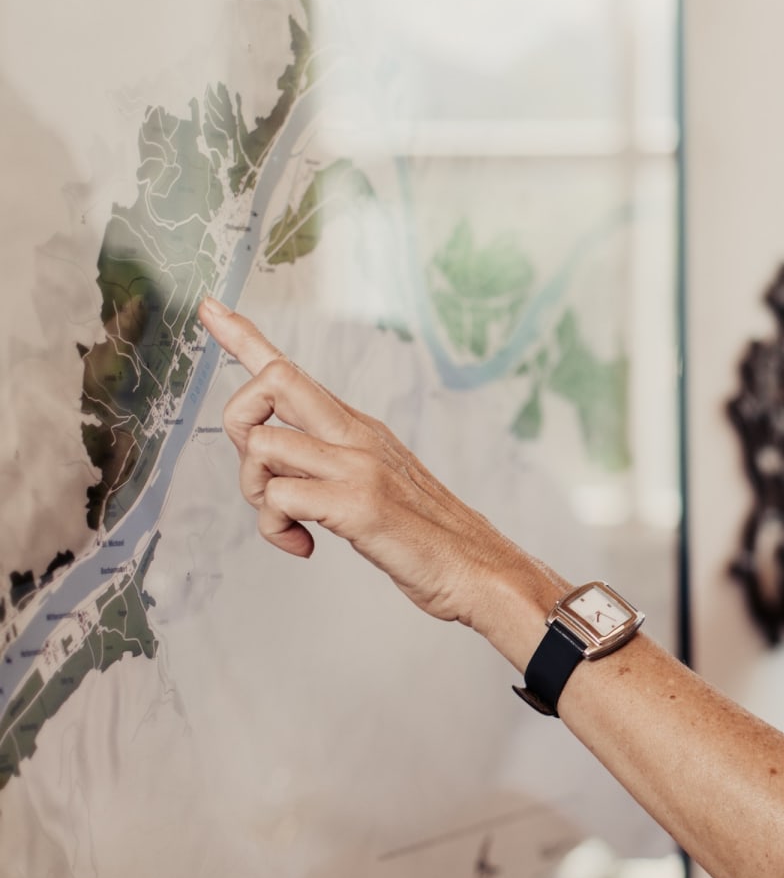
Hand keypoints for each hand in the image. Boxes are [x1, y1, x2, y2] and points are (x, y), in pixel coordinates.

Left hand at [201, 297, 564, 661]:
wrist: (480, 570)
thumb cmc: (427, 537)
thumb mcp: (377, 485)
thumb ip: (330, 466)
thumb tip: (277, 470)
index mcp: (360, 430)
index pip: (294, 371)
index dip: (244, 337)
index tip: (209, 308)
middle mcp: (358, 436)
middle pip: (274, 382)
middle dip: (237, 419)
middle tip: (258, 475)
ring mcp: (359, 466)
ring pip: (262, 444)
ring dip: (255, 493)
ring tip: (287, 524)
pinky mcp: (358, 503)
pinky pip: (279, 497)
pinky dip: (276, 529)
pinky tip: (304, 547)